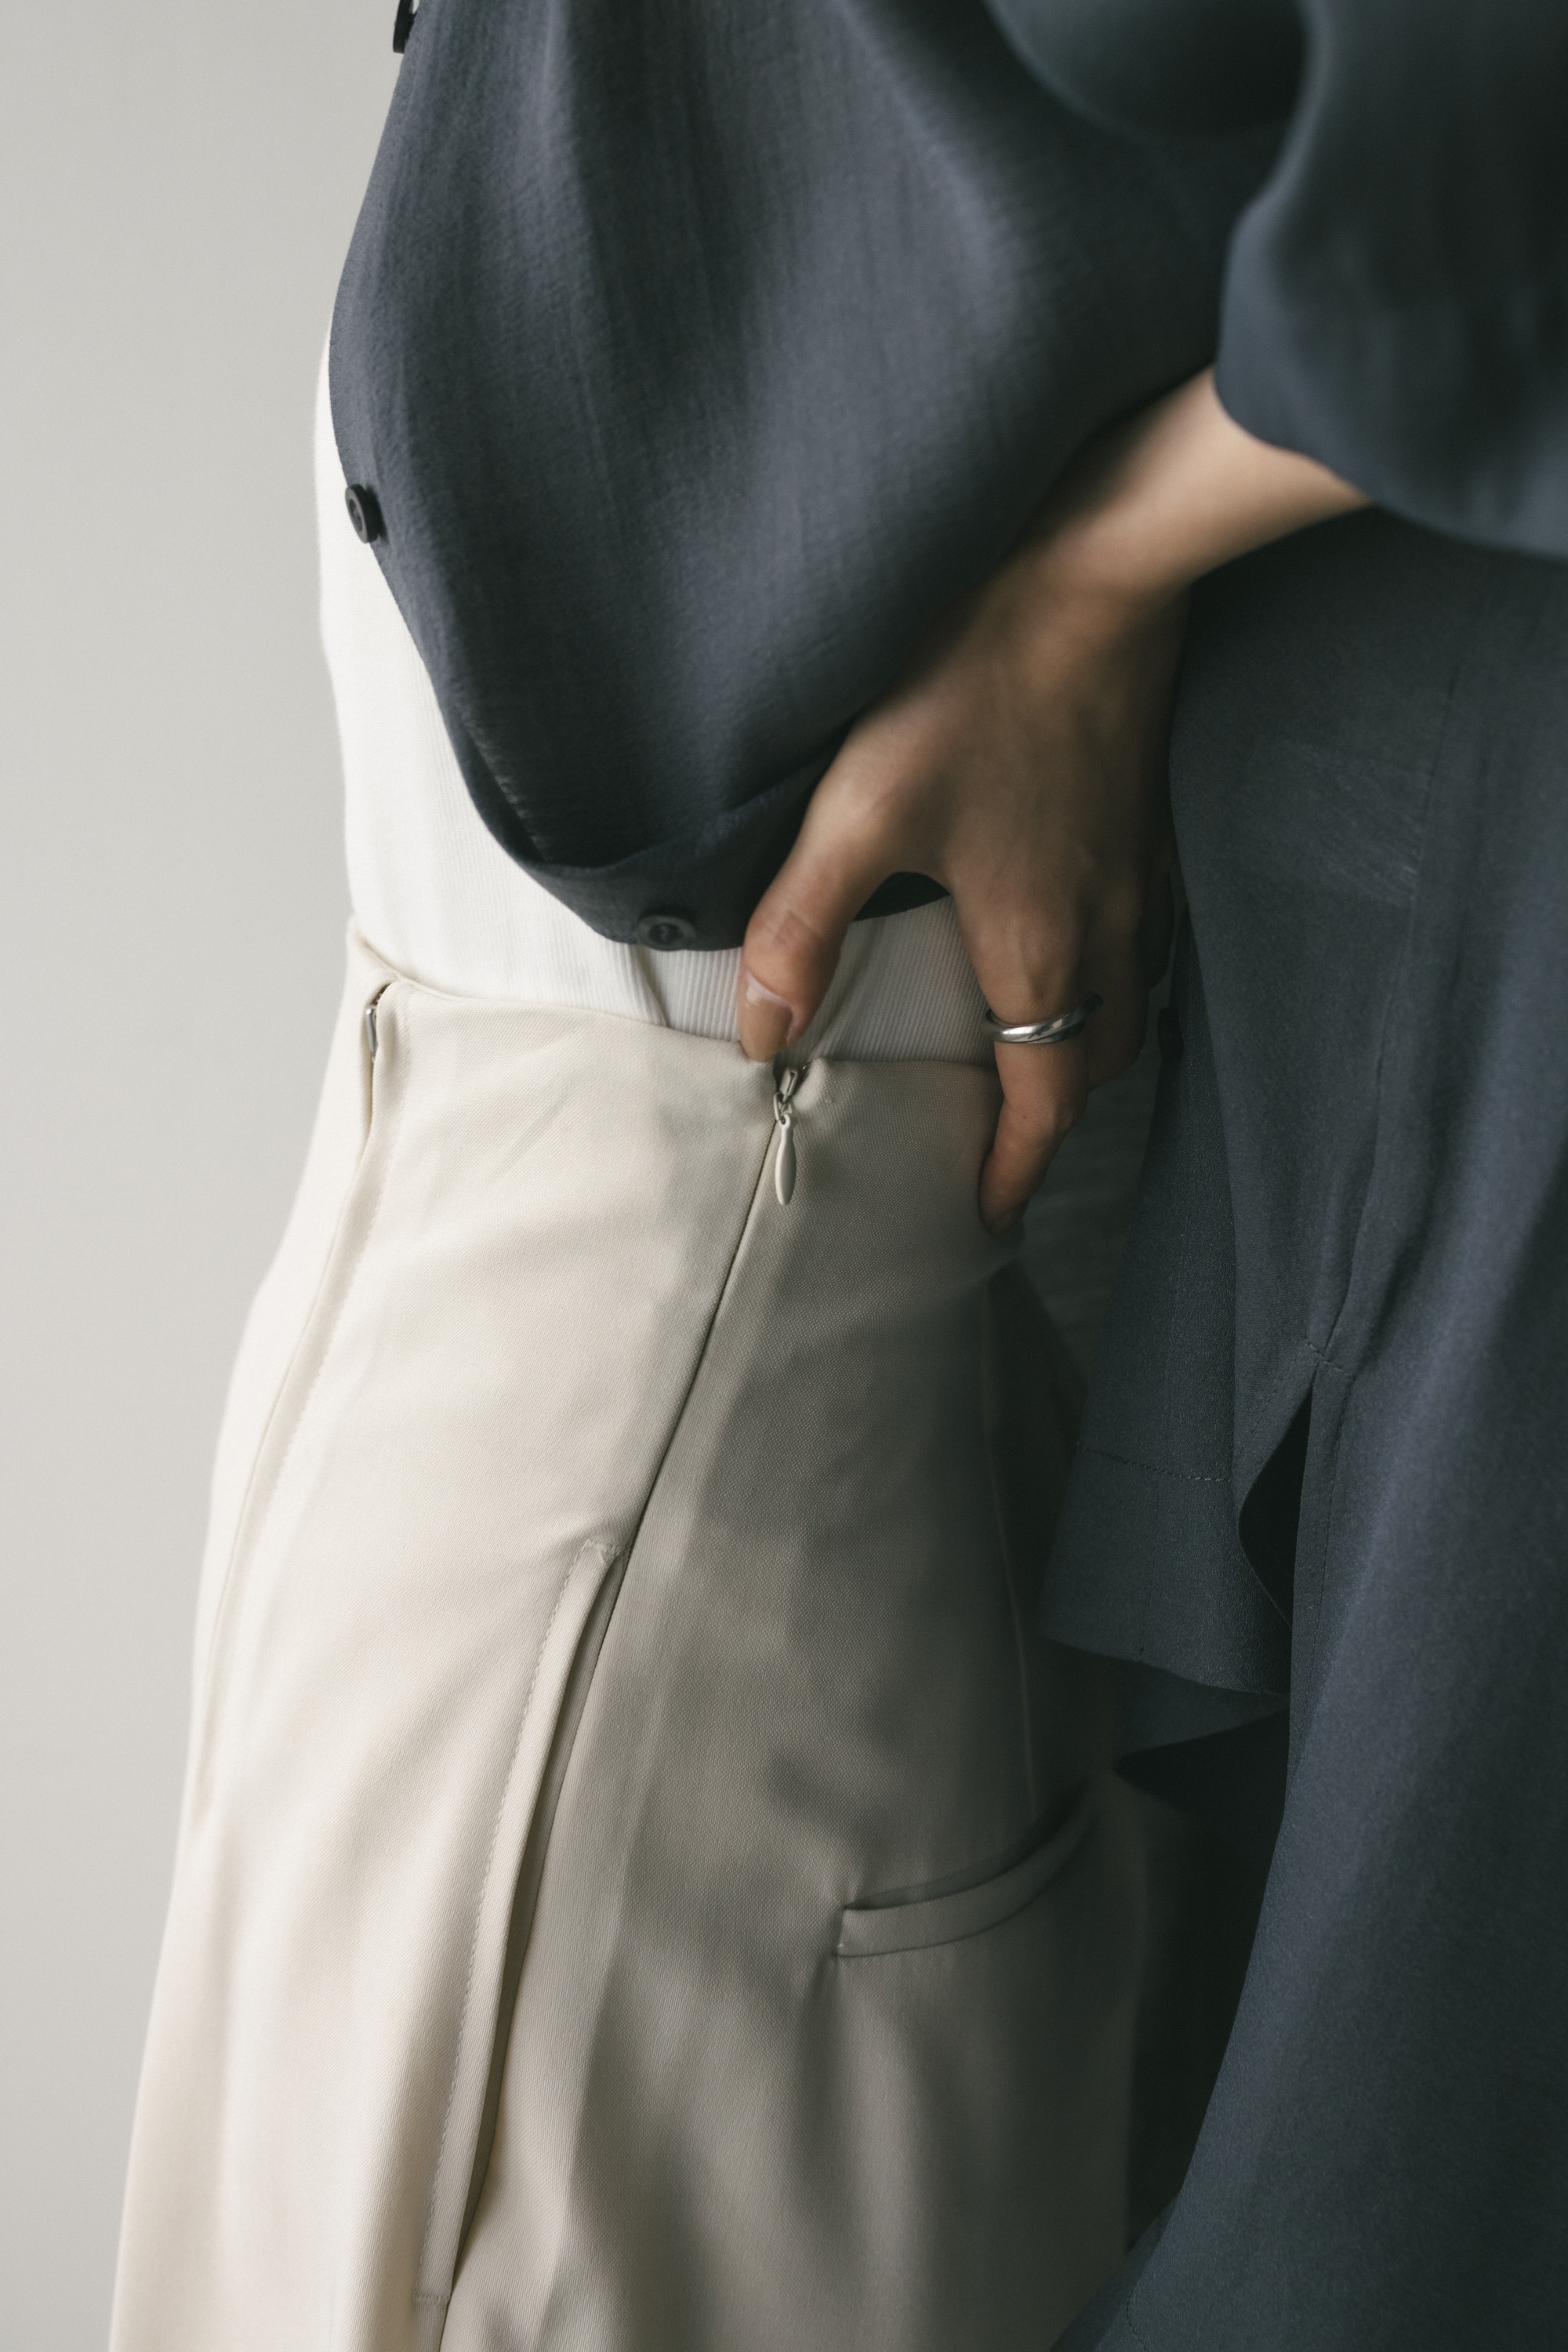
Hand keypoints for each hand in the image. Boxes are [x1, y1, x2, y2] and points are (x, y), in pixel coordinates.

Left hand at [738, 551, 1185, 1231]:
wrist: (1097, 568)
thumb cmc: (977, 683)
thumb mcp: (862, 810)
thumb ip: (803, 927)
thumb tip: (758, 1035)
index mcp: (1039, 948)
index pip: (1042, 1104)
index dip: (1014, 1172)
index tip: (989, 1215)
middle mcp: (1106, 926)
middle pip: (1095, 1064)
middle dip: (1052, 1117)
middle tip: (1006, 1141)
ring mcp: (1139, 870)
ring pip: (1129, 999)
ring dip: (1086, 1047)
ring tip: (1036, 1057)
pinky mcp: (1146, 814)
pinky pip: (1144, 931)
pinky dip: (1112, 969)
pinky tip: (1074, 935)